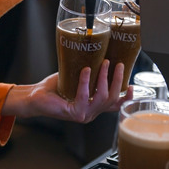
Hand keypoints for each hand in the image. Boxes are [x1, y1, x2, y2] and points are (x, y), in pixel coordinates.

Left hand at [2, 60, 132, 123]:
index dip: (126, 98)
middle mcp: (91, 113)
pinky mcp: (74, 113)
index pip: (115, 106)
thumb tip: (101, 54)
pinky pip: (85, 96)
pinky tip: (86, 70)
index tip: (132, 86)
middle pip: (113, 99)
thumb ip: (91, 74)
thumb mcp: (77, 79)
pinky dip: (86, 81)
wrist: (36, 96)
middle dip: (117, 80)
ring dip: (105, 78)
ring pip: (103, 98)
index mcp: (93, 106)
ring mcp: (84, 115)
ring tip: (105, 62)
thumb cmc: (56, 87)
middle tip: (118, 64)